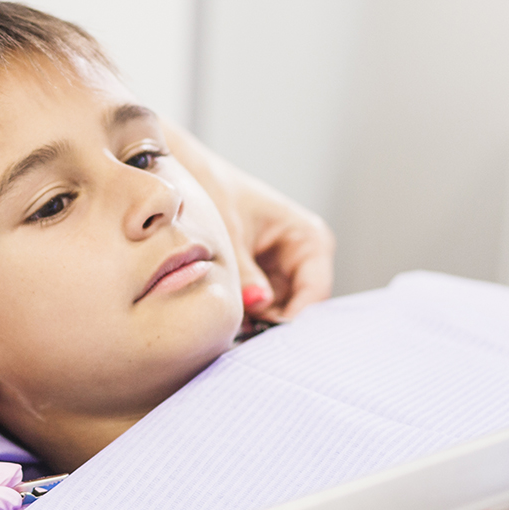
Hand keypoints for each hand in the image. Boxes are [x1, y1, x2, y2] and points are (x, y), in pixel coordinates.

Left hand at [223, 173, 334, 322]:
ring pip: (278, 312)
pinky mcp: (262, 280)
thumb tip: (259, 303)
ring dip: (256, 322)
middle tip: (241, 335)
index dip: (293, 318)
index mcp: (310, 238)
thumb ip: (244, 270)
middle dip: (271, 323)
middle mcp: (304, 258)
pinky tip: (226, 318)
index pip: (315, 292)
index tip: (264, 334)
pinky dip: (246, 316)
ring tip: (229, 324)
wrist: (194, 174)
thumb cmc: (218, 190)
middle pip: (299, 308)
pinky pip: (260, 308)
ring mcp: (284, 271)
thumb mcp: (230, 231)